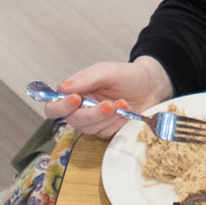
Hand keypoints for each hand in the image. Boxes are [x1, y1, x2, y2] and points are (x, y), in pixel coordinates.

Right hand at [43, 57, 173, 138]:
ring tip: (123, 103)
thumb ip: (85, 78)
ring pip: (89, 129)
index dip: (60, 107)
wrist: (151, 86)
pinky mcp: (107, 130)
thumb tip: (61, 88)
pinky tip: (126, 111)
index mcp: (75, 92)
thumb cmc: (127, 75)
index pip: (53, 107)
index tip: (76, 99)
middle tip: (109, 104)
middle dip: (92, 114)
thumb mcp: (107, 71)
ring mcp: (94, 121)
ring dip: (108, 117)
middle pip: (72, 121)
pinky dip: (116, 122)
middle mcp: (80, 109)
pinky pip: (105, 133)